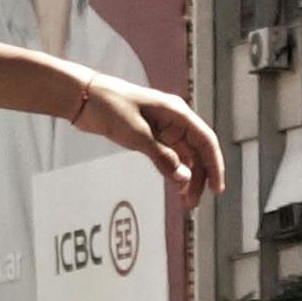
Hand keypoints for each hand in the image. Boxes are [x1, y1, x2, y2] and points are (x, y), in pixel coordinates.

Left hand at [66, 68, 227, 200]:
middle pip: (197, 152)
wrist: (84, 97)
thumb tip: (184, 178)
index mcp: (177, 113)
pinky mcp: (150, 136)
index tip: (217, 189)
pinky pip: (169, 157)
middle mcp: (174, 121)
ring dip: (187, 178)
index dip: (215, 165)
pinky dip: (173, 172)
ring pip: (184, 157)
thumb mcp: (136, 134)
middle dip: (199, 178)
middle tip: (192, 203)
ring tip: (185, 202)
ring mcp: (163, 129)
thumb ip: (161, 157)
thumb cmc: (110, 106)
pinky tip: (175, 186)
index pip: (206, 141)